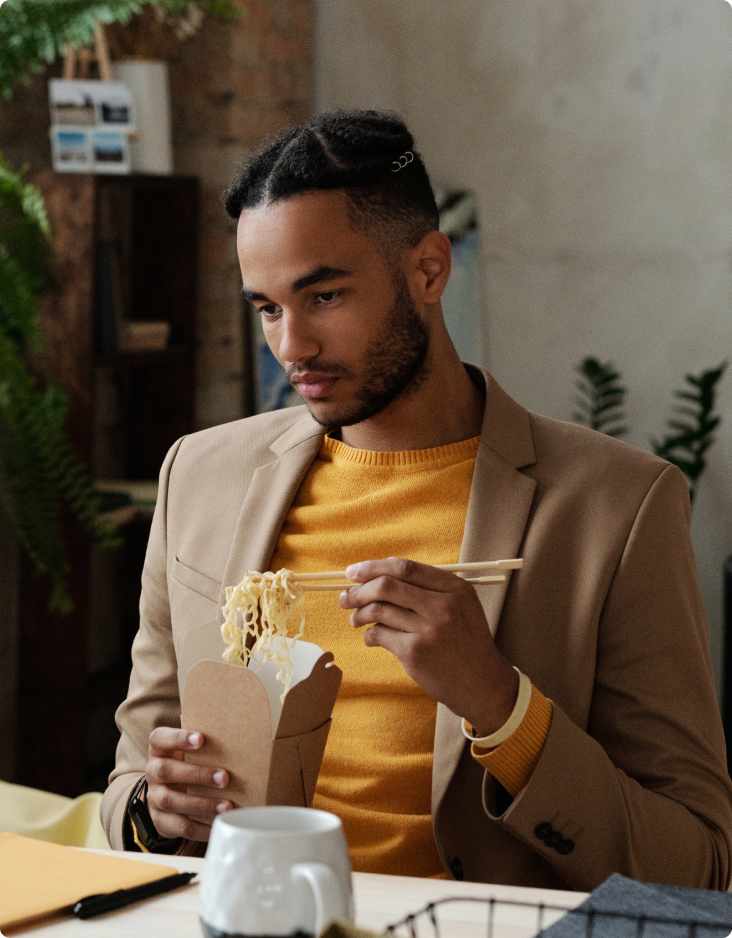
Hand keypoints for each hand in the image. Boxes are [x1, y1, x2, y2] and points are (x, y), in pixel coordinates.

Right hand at [145, 728, 234, 841]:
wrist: (168, 791)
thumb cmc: (189, 761)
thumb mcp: (191, 748)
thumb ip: (206, 738)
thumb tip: (236, 721)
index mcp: (159, 748)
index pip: (160, 738)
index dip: (179, 738)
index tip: (202, 738)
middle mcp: (152, 771)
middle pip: (165, 771)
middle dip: (196, 774)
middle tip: (225, 777)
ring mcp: (154, 797)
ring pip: (171, 801)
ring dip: (201, 804)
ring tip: (227, 805)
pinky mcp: (161, 821)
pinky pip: (179, 826)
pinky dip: (202, 826)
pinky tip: (219, 822)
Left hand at [340, 557, 517, 734]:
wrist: (483, 683)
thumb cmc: (466, 641)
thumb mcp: (461, 605)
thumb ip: (429, 586)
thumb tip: (381, 569)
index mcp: (454, 588)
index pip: (405, 567)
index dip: (373, 567)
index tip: (353, 572)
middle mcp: (442, 605)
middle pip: (386, 586)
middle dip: (359, 590)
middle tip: (346, 597)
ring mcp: (428, 629)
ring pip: (378, 610)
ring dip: (359, 613)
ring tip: (355, 619)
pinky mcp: (415, 653)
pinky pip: (379, 635)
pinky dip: (369, 635)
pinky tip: (371, 638)